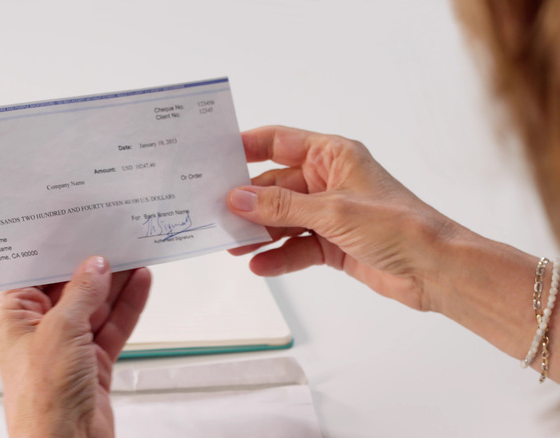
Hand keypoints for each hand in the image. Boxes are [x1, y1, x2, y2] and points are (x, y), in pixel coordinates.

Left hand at [0, 256, 150, 437]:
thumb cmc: (43, 397)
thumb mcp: (61, 329)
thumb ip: (82, 293)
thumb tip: (95, 266)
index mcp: (13, 319)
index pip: (37, 275)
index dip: (59, 252)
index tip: (80, 230)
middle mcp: (38, 331)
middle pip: (70, 289)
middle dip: (93, 266)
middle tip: (115, 238)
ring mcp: (67, 347)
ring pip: (96, 306)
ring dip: (115, 283)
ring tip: (135, 254)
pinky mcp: (92, 362)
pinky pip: (112, 327)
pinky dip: (127, 306)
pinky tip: (139, 283)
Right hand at [227, 126, 458, 310]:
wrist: (436, 270)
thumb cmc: (399, 226)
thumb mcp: (332, 212)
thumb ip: (281, 207)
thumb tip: (238, 198)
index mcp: (333, 155)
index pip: (279, 142)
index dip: (246, 146)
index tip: (214, 155)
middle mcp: (328, 181)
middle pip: (275, 186)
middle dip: (248, 202)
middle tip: (215, 213)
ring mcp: (330, 214)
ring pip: (282, 219)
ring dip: (258, 233)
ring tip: (231, 245)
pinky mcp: (333, 243)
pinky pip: (296, 247)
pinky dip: (278, 257)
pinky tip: (259, 266)